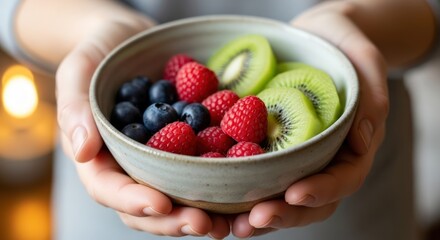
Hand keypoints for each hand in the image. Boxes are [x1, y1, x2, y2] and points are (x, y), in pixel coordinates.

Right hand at [56, 15, 229, 237]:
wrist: (133, 39)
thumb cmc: (100, 52)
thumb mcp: (79, 70)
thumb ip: (74, 107)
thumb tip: (82, 151)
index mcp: (98, 156)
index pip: (109, 188)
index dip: (133, 201)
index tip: (161, 204)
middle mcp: (128, 165)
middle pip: (144, 207)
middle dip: (173, 220)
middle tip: (204, 224)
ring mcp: (157, 160)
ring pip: (173, 198)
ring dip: (198, 215)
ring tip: (226, 225)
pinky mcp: (183, 149)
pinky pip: (197, 171)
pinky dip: (215, 187)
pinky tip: (237, 194)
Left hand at [230, 2, 388, 236]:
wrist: (316, 40)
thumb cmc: (343, 47)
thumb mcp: (365, 61)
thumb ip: (371, 99)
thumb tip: (362, 141)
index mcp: (352, 147)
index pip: (343, 179)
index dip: (321, 191)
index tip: (295, 194)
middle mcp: (323, 160)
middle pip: (310, 201)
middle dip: (283, 214)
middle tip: (254, 220)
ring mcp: (295, 159)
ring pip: (281, 198)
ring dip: (258, 216)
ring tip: (234, 226)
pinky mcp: (269, 149)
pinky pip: (257, 176)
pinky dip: (240, 193)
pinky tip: (219, 201)